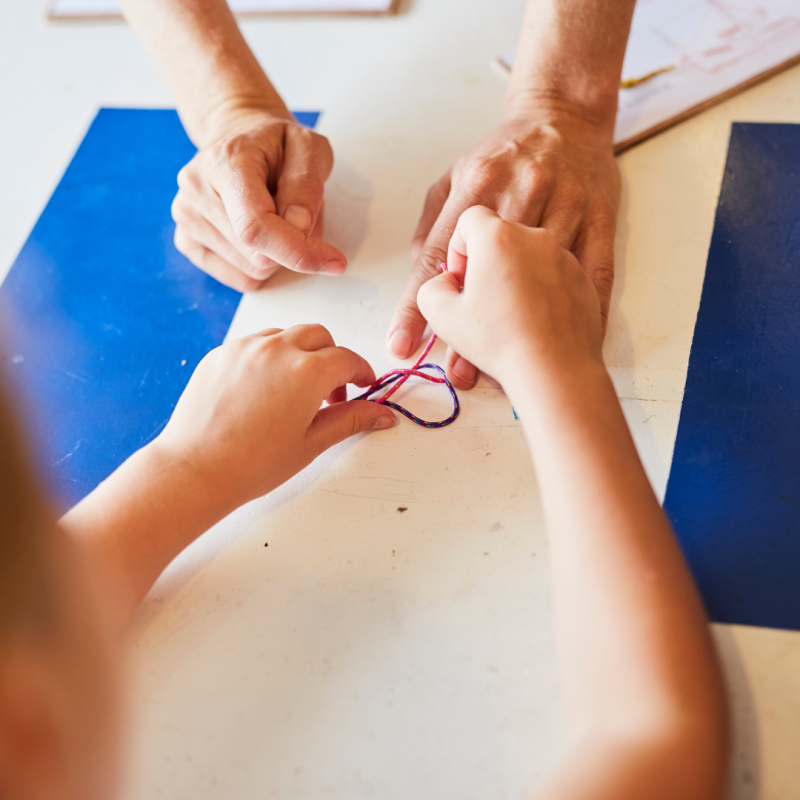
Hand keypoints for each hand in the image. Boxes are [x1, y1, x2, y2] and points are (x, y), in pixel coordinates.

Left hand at [153, 324, 395, 512]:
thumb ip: (351, 420)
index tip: (364, 386)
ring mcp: (245, 347)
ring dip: (300, 354)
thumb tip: (383, 414)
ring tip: (294, 391)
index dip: (361, 373)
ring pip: (286, 335)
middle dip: (332, 358)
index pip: (347, 359)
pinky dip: (268, 357)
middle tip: (330, 393)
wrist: (195, 470)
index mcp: (308, 371)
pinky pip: (254, 344)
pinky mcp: (221, 353)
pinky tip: (263, 391)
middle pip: (319, 336)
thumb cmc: (253, 464)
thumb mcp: (312, 443)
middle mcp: (278, 349)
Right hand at [171, 109, 347, 291]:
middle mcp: (196, 189)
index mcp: (225, 162)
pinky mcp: (187, 241)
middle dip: (293, 246)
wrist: (240, 137)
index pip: (255, 226)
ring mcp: (186, 217)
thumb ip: (307, 183)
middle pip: (258, 256)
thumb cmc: (277, 144)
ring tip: (275, 215)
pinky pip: (241, 279)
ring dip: (278, 254)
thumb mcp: (309, 147)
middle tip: (296, 212)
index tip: (334, 262)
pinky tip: (259, 233)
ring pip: (253, 271)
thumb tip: (299, 226)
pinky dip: (261, 265)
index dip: (297, 252)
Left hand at [388, 111, 618, 387]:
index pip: (436, 256)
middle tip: (456, 373)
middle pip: (491, 274)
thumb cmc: (500, 154)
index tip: (402, 344)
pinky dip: (585, 312)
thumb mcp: (454, 176)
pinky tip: (573, 344)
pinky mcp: (601, 216)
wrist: (564, 113)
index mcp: (477, 185)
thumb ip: (434, 225)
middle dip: (471, 329)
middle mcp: (521, 192)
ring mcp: (566, 203)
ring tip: (507, 369)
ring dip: (525, 328)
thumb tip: (424, 276)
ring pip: (543, 278)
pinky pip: (594, 272)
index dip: (415, 306)